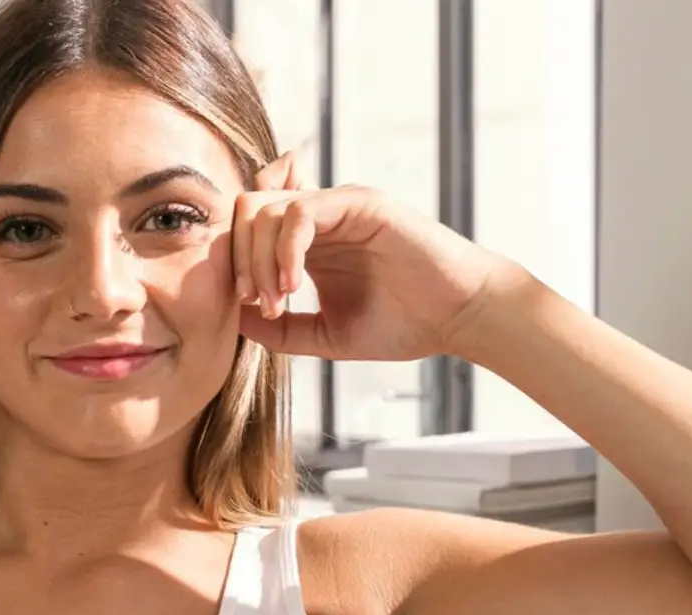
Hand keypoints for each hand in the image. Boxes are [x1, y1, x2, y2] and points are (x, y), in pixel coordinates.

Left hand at [231, 153, 509, 361]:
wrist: (458, 317)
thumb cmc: (403, 324)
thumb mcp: (326, 335)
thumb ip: (280, 329)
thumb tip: (233, 318)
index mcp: (307, 243)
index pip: (246, 230)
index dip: (234, 265)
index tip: (247, 308)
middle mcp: (318, 217)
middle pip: (245, 212)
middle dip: (240, 260)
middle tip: (259, 304)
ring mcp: (337, 205)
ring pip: (265, 208)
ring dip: (260, 259)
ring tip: (278, 301)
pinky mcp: (358, 202)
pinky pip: (299, 211)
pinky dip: (286, 250)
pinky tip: (296, 286)